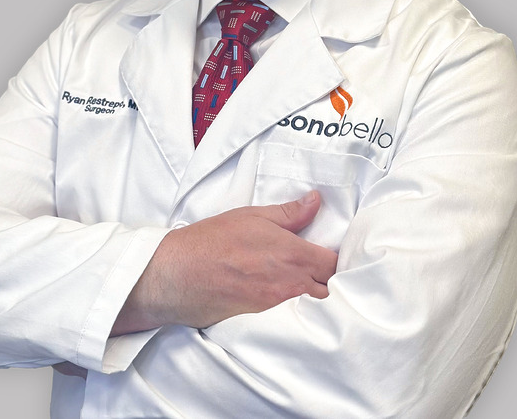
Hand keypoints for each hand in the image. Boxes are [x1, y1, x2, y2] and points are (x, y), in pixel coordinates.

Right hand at [112, 190, 336, 334]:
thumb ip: (289, 213)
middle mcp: (290, 282)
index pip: (334, 264)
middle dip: (327, 275)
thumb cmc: (213, 240)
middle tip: (315, 260)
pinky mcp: (262, 314)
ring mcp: (277, 302)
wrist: (180, 275)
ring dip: (309, 287)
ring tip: (296, 271)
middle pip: (328, 285)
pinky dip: (289, 297)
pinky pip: (288, 307)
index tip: (329, 248)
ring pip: (309, 298)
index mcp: (292, 254)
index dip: (337, 257)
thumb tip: (315, 201)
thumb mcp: (252, 215)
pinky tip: (275, 284)